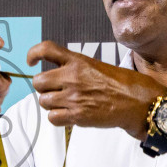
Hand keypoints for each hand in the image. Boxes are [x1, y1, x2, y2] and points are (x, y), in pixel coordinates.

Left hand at [26, 41, 162, 137]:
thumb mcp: (95, 66)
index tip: (30, 61)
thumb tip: (54, 77)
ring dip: (51, 104)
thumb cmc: (119, 83)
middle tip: (55, 91)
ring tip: (65, 104)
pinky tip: (68, 115)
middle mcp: (72, 76)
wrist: (136, 101)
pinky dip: (57, 118)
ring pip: (43, 101)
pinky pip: (52, 118)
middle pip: (38, 81)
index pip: (46, 49)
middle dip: (43, 88)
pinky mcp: (77, 115)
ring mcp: (73, 97)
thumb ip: (74, 68)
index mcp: (77, 60)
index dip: (33, 54)